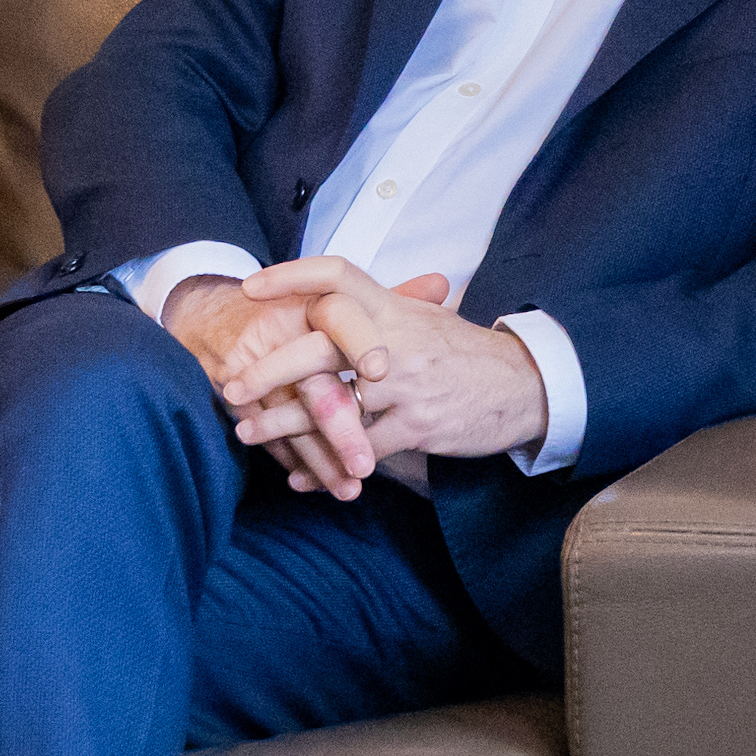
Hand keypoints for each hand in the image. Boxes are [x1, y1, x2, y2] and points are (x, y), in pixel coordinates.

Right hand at [162, 275, 376, 498]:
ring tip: (349, 490)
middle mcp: (282, 329)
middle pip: (312, 382)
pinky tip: (321, 483)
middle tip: (366, 464)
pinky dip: (298, 461)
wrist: (220, 315)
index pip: (339, 316)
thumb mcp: (342, 299)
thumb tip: (445, 286)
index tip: (381, 372)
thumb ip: (396, 297)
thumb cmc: (297, 311)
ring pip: (291, 419)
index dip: (360, 341)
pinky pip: (268, 434)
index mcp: (317, 299)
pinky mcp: (233, 392)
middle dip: (339, 427)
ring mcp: (252, 364)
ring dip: (320, 459)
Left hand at [231, 255, 550, 466]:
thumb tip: (332, 295)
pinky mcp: (417, 427)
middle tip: (232, 386)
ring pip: (332, 407)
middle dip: (269, 370)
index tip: (250, 287)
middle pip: (319, 347)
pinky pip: (360, 451)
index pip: (337, 277)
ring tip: (246, 433)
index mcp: (394, 309)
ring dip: (283, 425)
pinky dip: (324, 468)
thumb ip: (380, 308)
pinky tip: (300, 479)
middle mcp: (396, 342)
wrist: (523, 387)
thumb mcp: (424, 320)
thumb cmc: (465, 354)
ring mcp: (406, 386)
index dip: (292, 276)